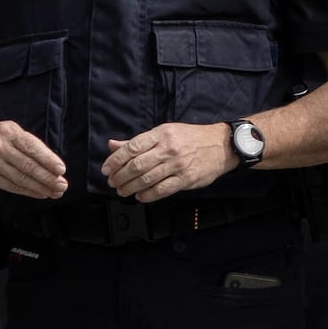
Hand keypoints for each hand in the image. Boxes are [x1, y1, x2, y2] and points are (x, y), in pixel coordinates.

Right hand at [0, 115, 69, 198]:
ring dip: (41, 188)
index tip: (61, 169)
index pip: (31, 148)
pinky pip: (13, 187)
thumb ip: (31, 146)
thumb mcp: (14, 132)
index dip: (48, 160)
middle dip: (48, 178)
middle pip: (27, 166)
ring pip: (21, 179)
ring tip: (55, 191)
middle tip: (62, 185)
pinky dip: (29, 191)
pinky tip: (41, 193)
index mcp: (8, 133)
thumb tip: (54, 165)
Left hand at [101, 121, 231, 201]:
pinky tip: (140, 196)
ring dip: (130, 187)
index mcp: (161, 134)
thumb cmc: (191, 138)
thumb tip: (113, 145)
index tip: (106, 168)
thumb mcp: (165, 132)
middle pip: (137, 165)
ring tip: (122, 190)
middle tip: (112, 182)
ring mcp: (177, 165)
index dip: (115, 160)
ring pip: (147, 179)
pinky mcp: (186, 179)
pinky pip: (161, 190)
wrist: (221, 145)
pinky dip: (147, 195)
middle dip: (120, 176)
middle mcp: (168, 149)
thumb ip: (138, 141)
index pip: (132, 147)